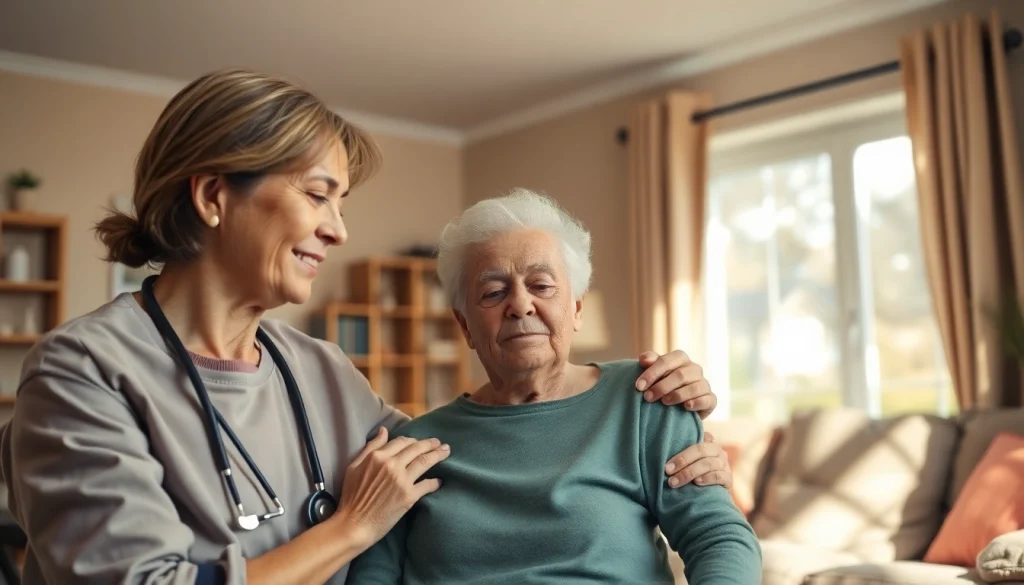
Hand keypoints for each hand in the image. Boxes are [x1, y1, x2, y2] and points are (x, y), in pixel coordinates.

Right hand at [335, 427, 449, 546]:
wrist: (354, 524)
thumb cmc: (351, 496)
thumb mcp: (354, 466)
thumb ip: (370, 447)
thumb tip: (383, 431)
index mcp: (378, 456)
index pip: (402, 441)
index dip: (413, 440)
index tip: (420, 442)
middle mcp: (392, 465)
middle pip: (417, 448)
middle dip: (431, 444)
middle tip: (440, 443)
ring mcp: (402, 480)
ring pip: (425, 462)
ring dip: (438, 455)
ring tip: (446, 452)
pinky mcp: (409, 496)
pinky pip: (427, 485)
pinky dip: (435, 482)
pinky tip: (438, 481)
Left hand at [635, 350, 716, 417]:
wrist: (677, 406)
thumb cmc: (663, 384)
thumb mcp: (654, 372)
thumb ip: (649, 362)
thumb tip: (643, 359)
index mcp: (680, 358)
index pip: (666, 361)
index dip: (651, 373)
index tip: (639, 386)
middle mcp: (694, 369)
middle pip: (680, 375)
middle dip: (662, 386)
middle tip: (648, 397)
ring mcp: (704, 384)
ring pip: (694, 387)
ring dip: (677, 395)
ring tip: (664, 402)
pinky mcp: (711, 399)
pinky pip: (707, 400)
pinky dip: (696, 403)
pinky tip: (685, 407)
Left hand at [664, 432, 732, 488]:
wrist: (713, 494)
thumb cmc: (696, 472)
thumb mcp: (690, 461)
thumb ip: (683, 453)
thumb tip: (664, 452)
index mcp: (708, 443)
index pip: (695, 442)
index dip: (681, 454)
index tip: (666, 467)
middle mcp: (718, 451)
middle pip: (701, 451)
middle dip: (683, 462)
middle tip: (668, 474)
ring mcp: (725, 465)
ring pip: (709, 464)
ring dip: (690, 473)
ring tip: (676, 482)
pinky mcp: (729, 479)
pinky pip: (719, 476)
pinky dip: (707, 479)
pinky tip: (697, 483)